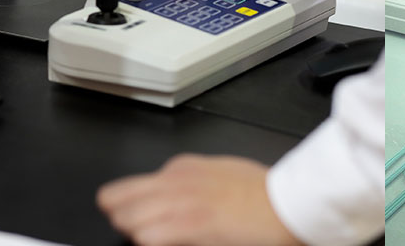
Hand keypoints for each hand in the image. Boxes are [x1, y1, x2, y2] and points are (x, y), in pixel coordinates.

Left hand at [97, 154, 301, 245]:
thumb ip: (189, 181)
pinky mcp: (190, 225)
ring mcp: (181, 202)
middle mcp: (176, 179)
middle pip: (119, 203)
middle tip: (144, 232)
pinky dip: (150, 242)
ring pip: (127, 219)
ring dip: (136, 232)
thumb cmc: (260, 193)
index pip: (129, 188)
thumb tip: (168, 195)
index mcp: (182, 167)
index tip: (141, 220)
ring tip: (160, 237)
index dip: (130, 209)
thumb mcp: (218, 173)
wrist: (285, 203)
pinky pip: (147, 237)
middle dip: (125, 221)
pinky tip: (168, 242)